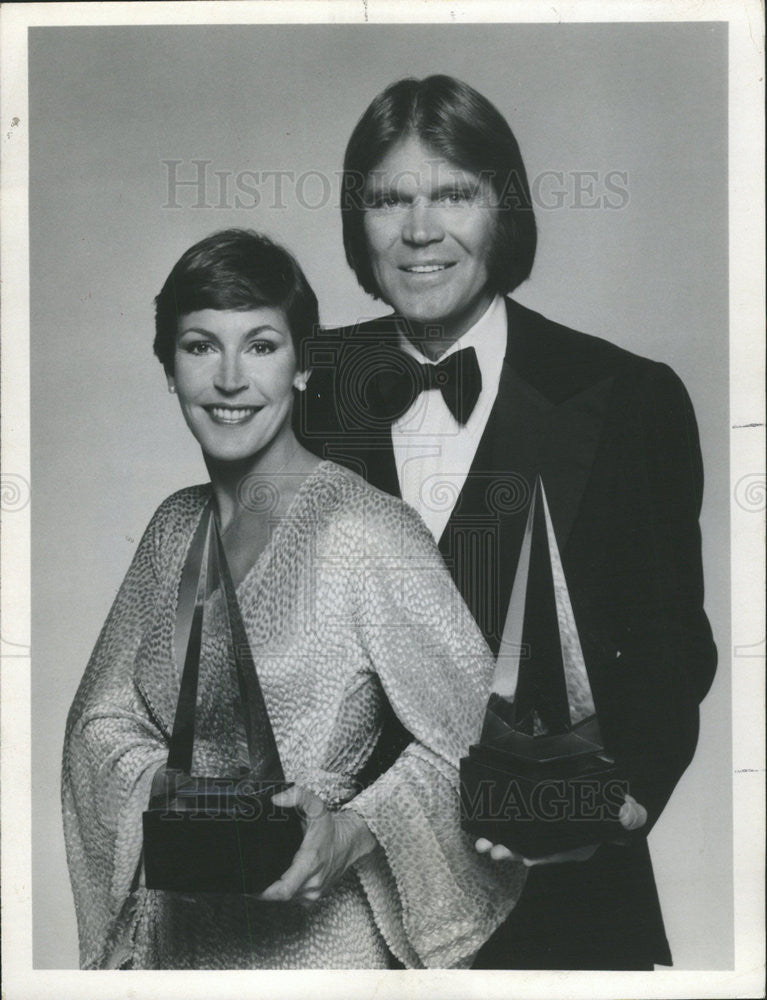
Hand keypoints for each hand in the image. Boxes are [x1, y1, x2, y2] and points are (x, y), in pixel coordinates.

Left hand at [258, 785, 376, 904]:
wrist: (351, 841)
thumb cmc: (331, 827)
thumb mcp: (316, 805)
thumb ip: (297, 796)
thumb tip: (276, 799)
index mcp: (310, 863)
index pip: (284, 890)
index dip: (263, 892)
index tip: (249, 884)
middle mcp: (313, 882)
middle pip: (280, 896)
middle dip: (263, 889)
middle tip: (248, 875)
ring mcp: (315, 892)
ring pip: (286, 899)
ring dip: (273, 891)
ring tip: (262, 876)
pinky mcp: (315, 896)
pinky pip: (294, 899)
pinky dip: (284, 892)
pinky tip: (277, 880)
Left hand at [474, 793, 648, 865]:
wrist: (605, 801)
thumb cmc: (613, 809)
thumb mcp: (626, 812)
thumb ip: (630, 814)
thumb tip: (628, 813)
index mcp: (576, 844)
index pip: (556, 854)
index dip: (540, 858)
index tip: (525, 859)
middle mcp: (555, 842)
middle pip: (530, 851)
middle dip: (510, 852)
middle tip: (493, 851)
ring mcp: (541, 831)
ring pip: (517, 841)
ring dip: (498, 843)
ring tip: (482, 845)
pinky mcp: (531, 818)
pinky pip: (513, 826)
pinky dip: (499, 828)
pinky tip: (484, 829)